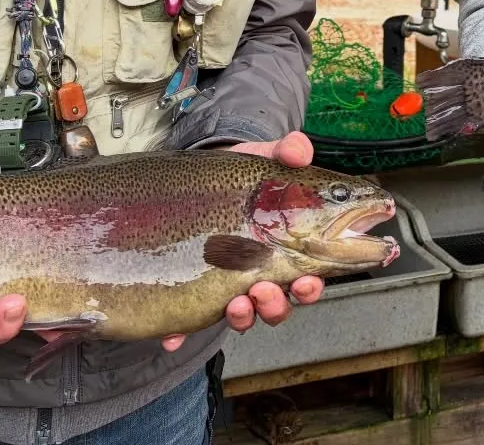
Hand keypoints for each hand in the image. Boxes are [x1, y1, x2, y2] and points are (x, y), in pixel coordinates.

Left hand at [160, 131, 324, 352]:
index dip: (310, 286)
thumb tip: (299, 148)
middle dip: (275, 305)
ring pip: (243, 315)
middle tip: (266, 291)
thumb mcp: (263, 159)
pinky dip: (181, 332)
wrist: (199, 183)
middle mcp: (262, 275)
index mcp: (288, 252)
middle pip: (277, 304)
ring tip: (235, 303)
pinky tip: (173, 335)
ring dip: (242, 316)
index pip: (307, 278)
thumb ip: (286, 152)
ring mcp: (229, 287)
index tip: (305, 282)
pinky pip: (189, 320)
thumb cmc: (242, 179)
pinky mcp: (196, 292)